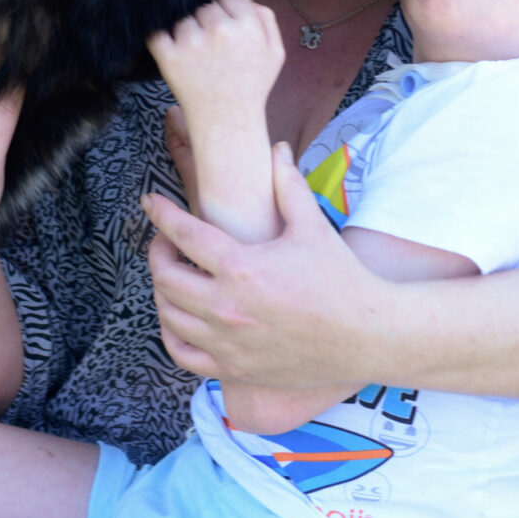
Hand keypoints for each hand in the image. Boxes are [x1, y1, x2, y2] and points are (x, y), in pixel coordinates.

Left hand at [143, 143, 381, 387]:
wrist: (367, 336)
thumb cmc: (341, 278)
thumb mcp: (312, 226)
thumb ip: (288, 184)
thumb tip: (277, 148)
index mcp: (242, 267)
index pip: (184, 234)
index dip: (162, 214)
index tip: (150, 203)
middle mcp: (227, 307)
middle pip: (165, 276)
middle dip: (158, 252)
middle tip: (167, 240)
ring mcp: (227, 343)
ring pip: (168, 315)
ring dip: (162, 290)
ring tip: (174, 274)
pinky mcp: (234, 369)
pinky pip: (181, 354)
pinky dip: (170, 333)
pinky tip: (179, 317)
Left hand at [147, 0, 283, 129]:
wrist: (228, 122)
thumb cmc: (251, 86)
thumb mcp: (275, 51)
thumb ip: (265, 17)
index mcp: (247, 25)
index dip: (228, 10)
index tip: (226, 28)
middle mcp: (220, 30)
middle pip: (205, 7)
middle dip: (207, 23)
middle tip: (213, 49)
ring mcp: (192, 43)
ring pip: (183, 20)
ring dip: (187, 34)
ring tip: (199, 59)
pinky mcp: (169, 56)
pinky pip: (158, 33)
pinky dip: (162, 40)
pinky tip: (174, 53)